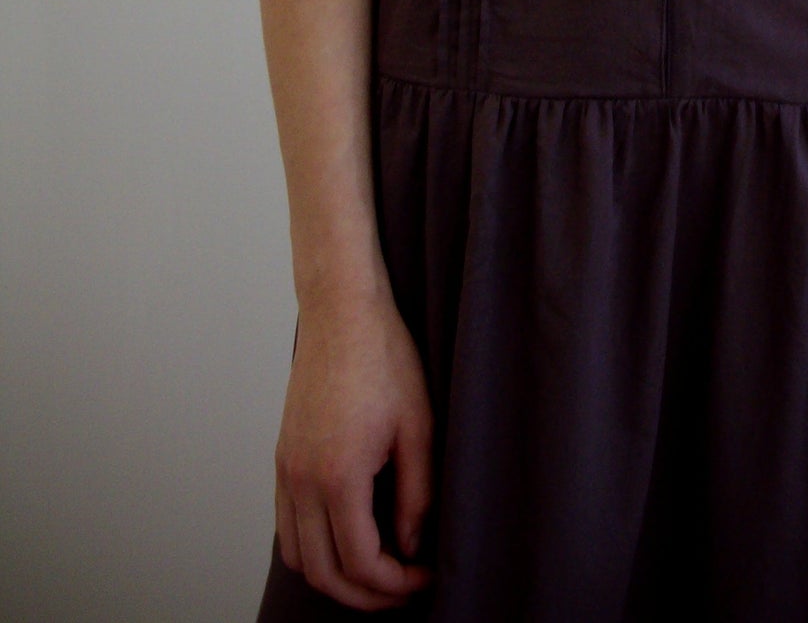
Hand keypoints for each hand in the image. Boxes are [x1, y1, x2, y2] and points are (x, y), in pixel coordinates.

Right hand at [274, 290, 435, 609]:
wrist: (341, 313)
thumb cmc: (383, 357)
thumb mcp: (418, 427)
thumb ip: (416, 494)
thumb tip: (410, 544)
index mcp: (337, 476)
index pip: (360, 563)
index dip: (395, 584)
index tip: (424, 576)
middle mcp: (301, 481)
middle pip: (323, 573)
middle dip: (366, 595)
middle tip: (404, 588)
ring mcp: (285, 470)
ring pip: (298, 556)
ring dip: (335, 575)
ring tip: (378, 569)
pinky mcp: (281, 459)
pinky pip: (287, 526)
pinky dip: (313, 548)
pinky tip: (348, 537)